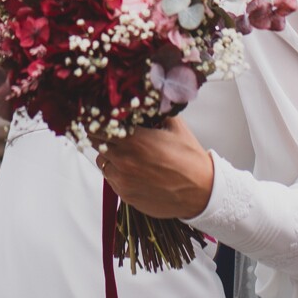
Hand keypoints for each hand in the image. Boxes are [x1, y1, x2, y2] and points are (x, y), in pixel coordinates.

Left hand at [94, 117, 215, 218]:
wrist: (202, 192)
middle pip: (96, 142)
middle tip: (112, 132)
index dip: (99, 120)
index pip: (100, 125)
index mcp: (135, 140)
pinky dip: (116, 171)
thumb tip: (142, 102)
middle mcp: (125, 161)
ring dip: (108, 154)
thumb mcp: (175, 126)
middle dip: (102, 135)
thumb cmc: (190, 159)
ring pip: (101, 161)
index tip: (102, 117)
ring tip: (125, 152)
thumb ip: (155, 111)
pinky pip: (110, 179)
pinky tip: (132, 169)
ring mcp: (123, 180)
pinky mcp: (125, 195)